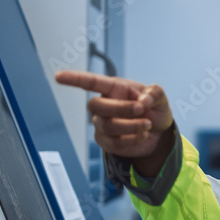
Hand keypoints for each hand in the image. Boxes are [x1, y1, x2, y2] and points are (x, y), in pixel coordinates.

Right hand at [54, 70, 173, 175]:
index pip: (91, 82)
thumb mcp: (161, 98)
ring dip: (131, 126)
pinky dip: (133, 139)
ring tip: (148, 125)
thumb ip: (155, 93)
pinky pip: (114, 142)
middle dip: (120, 108)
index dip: (74, 79)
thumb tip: (143, 99)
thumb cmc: (154, 110)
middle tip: (141, 109)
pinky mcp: (106, 141)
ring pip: (107, 126)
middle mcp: (103, 106)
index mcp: (114, 89)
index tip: (58, 76)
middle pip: (96, 105)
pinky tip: (144, 135)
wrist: (159, 133)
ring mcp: (102, 124)